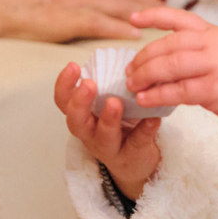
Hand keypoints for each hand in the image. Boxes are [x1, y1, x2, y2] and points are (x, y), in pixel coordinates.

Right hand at [54, 62, 161, 199]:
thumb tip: (123, 57)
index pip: (63, 100)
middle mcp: (90, 133)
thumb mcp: (107, 105)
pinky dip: (145, 130)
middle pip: (76, 120)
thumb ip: (109, 85)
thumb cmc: (117, 124)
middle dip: (80, 102)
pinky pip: (137, 142)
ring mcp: (109, 147)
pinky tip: (153, 118)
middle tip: (89, 84)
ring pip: (103, 136)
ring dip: (108, 119)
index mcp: (82, 116)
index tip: (73, 66)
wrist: (133, 161)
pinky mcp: (132, 155)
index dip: (65, 84)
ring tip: (115, 102)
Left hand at [126, 7, 217, 133]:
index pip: (178, 18)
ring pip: (169, 66)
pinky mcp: (216, 89)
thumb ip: (199, 51)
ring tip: (132, 86)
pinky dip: (158, 94)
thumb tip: (164, 62)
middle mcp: (212, 44)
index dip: (152, 16)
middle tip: (128, 71)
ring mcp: (214, 65)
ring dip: (145, 76)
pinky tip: (146, 100)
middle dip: (142, 58)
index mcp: (213, 33)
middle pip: (167, 45)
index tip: (132, 19)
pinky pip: (179, 91)